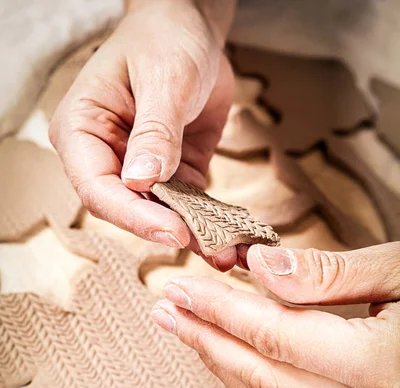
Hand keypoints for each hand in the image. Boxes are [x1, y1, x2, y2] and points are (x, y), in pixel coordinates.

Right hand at [49, 0, 236, 269]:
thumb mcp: (164, 79)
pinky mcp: (172, 174)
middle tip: (205, 246)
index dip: (133, 214)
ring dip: (192, 235)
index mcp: (82, 130)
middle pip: (126, 209)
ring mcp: (139, 170)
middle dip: (165, 230)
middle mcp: (106, 156)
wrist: (192, 28)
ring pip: (159, 214)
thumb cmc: (164, 38)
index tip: (173, 230)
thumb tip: (142, 181)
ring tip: (226, 254)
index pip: (98, 188)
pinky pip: (187, 205)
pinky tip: (231, 239)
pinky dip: (208, 222)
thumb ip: (155, 131)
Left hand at [151, 242, 399, 387]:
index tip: (180, 291)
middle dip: (205, 341)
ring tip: (190, 336)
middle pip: (261, 375)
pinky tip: (237, 372)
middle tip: (166, 312)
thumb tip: (262, 269)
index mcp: (379, 364)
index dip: (218, 311)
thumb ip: (333, 275)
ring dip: (223, 369)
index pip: (273, 334)